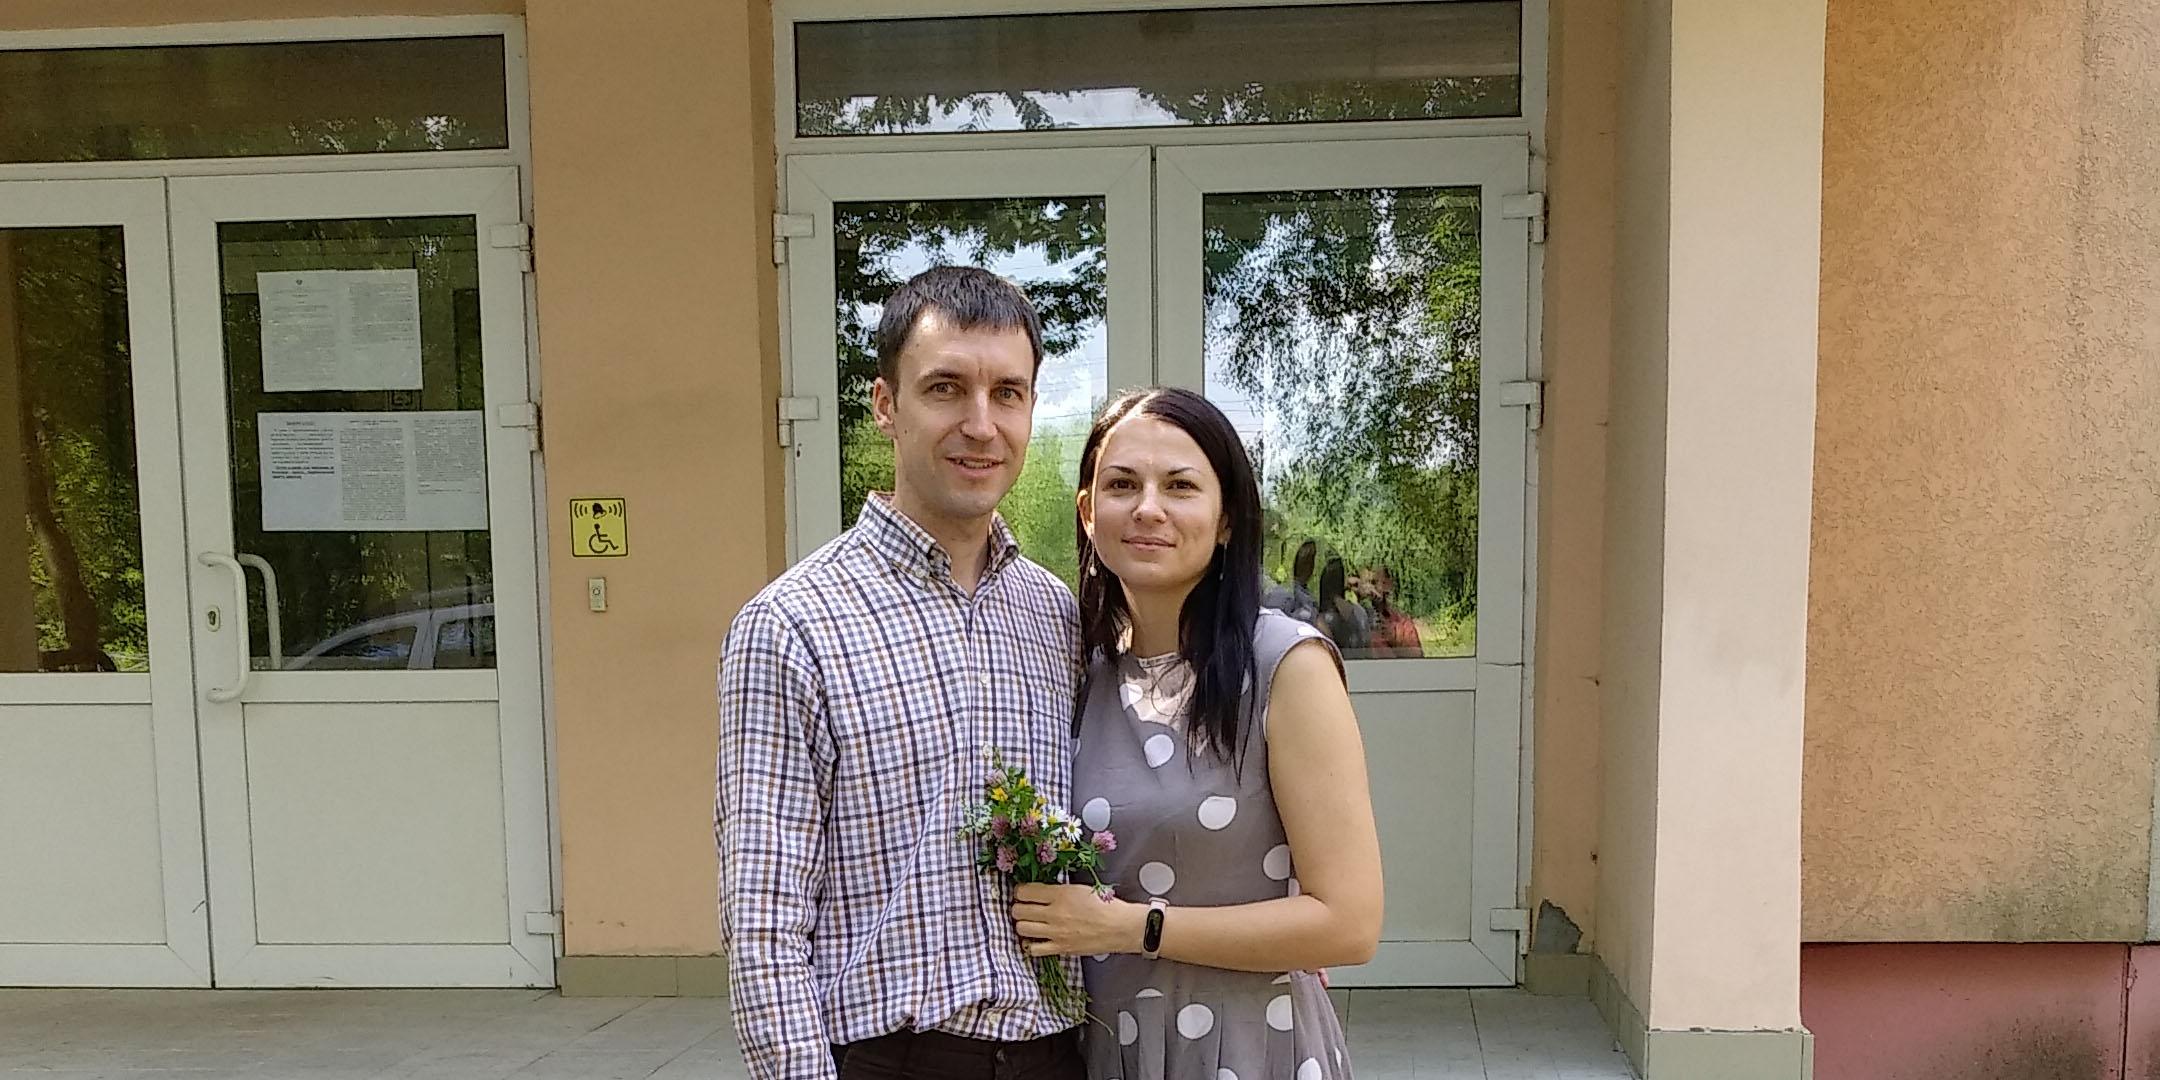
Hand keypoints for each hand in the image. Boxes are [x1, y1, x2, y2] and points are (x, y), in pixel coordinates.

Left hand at [1011, 883, 1142, 957]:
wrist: (1121, 926)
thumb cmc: (1105, 905)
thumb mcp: (1080, 888)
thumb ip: (1057, 890)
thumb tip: (1038, 892)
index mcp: (1060, 894)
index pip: (1024, 891)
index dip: (1020, 891)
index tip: (1023, 893)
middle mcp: (1054, 913)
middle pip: (1018, 910)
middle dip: (1018, 907)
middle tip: (1025, 907)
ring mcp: (1055, 933)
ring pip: (1022, 928)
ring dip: (1023, 924)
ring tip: (1030, 922)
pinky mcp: (1060, 948)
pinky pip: (1034, 949)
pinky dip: (1031, 944)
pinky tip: (1037, 939)